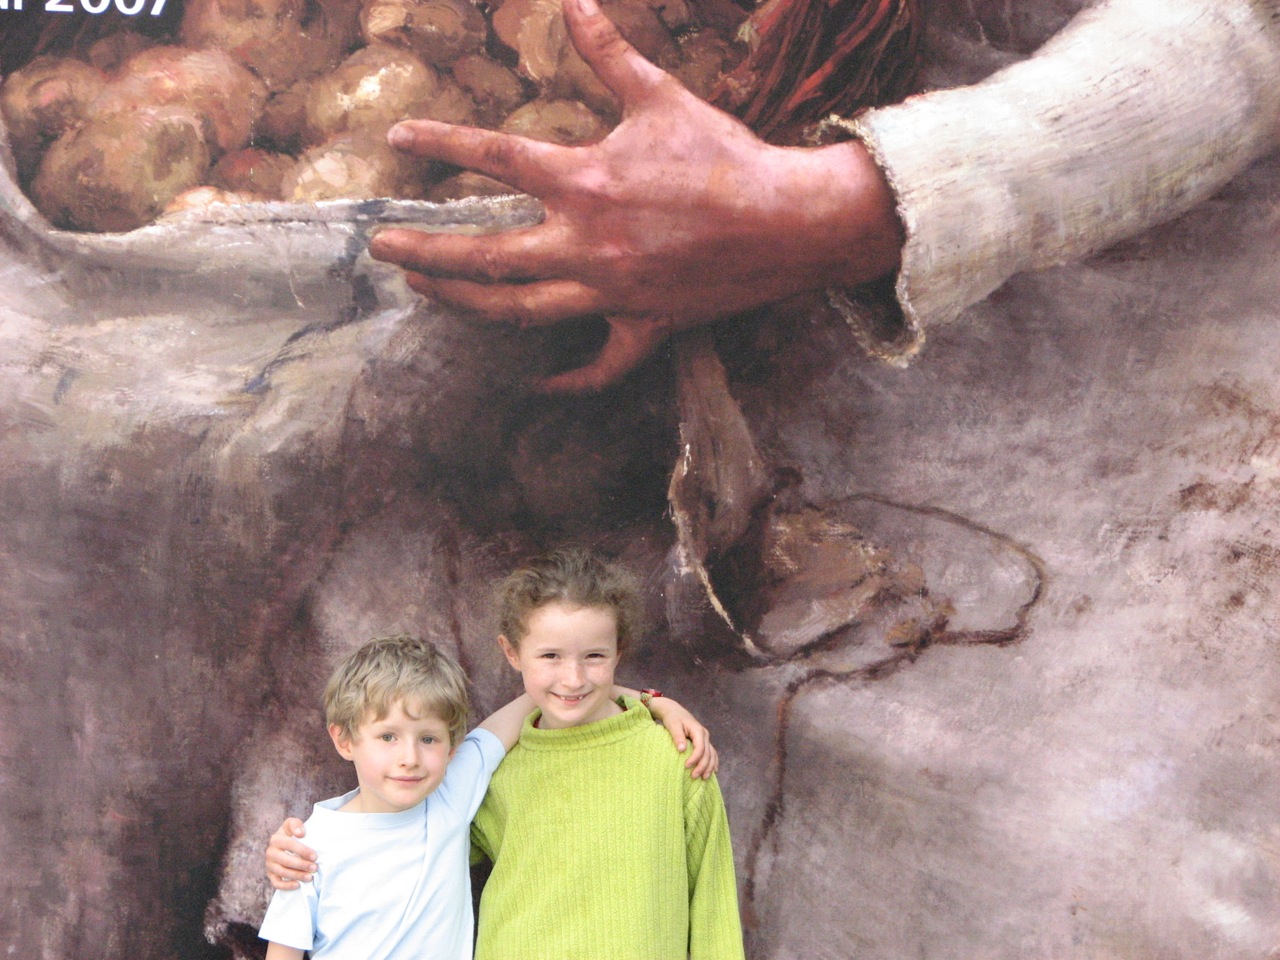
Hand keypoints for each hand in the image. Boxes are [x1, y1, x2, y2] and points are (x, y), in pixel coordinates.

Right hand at [265, 817, 315, 889]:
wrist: (285, 843)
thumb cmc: (292, 833)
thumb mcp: (293, 824)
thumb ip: (296, 825)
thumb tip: (301, 834)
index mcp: (276, 839)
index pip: (289, 844)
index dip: (302, 851)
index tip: (315, 856)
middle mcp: (270, 852)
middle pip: (285, 860)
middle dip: (301, 865)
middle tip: (314, 868)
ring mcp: (269, 864)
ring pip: (281, 872)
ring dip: (296, 875)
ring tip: (310, 877)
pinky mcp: (270, 875)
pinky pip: (276, 883)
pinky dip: (286, 886)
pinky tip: (298, 885)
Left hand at [369, 0, 902, 391]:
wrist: (790, 220)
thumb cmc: (725, 155)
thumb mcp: (661, 94)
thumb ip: (607, 52)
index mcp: (585, 181)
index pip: (493, 157)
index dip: (439, 143)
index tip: (398, 140)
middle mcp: (586, 244)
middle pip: (483, 256)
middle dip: (424, 254)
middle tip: (382, 251)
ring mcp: (611, 293)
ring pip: (521, 313)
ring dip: (467, 306)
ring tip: (429, 295)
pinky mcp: (643, 327)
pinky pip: (598, 367)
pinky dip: (566, 379)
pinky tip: (534, 384)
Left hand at [648, 696, 719, 779]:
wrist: (675, 712)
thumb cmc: (673, 718)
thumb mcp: (673, 725)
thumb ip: (678, 737)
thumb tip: (682, 750)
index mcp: (698, 730)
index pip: (700, 747)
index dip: (695, 758)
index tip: (686, 766)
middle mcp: (705, 735)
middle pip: (707, 753)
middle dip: (702, 766)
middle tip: (693, 776)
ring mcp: (706, 738)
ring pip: (712, 754)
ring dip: (709, 767)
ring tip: (704, 778)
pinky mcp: (704, 742)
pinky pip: (712, 753)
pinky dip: (713, 762)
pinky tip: (713, 771)